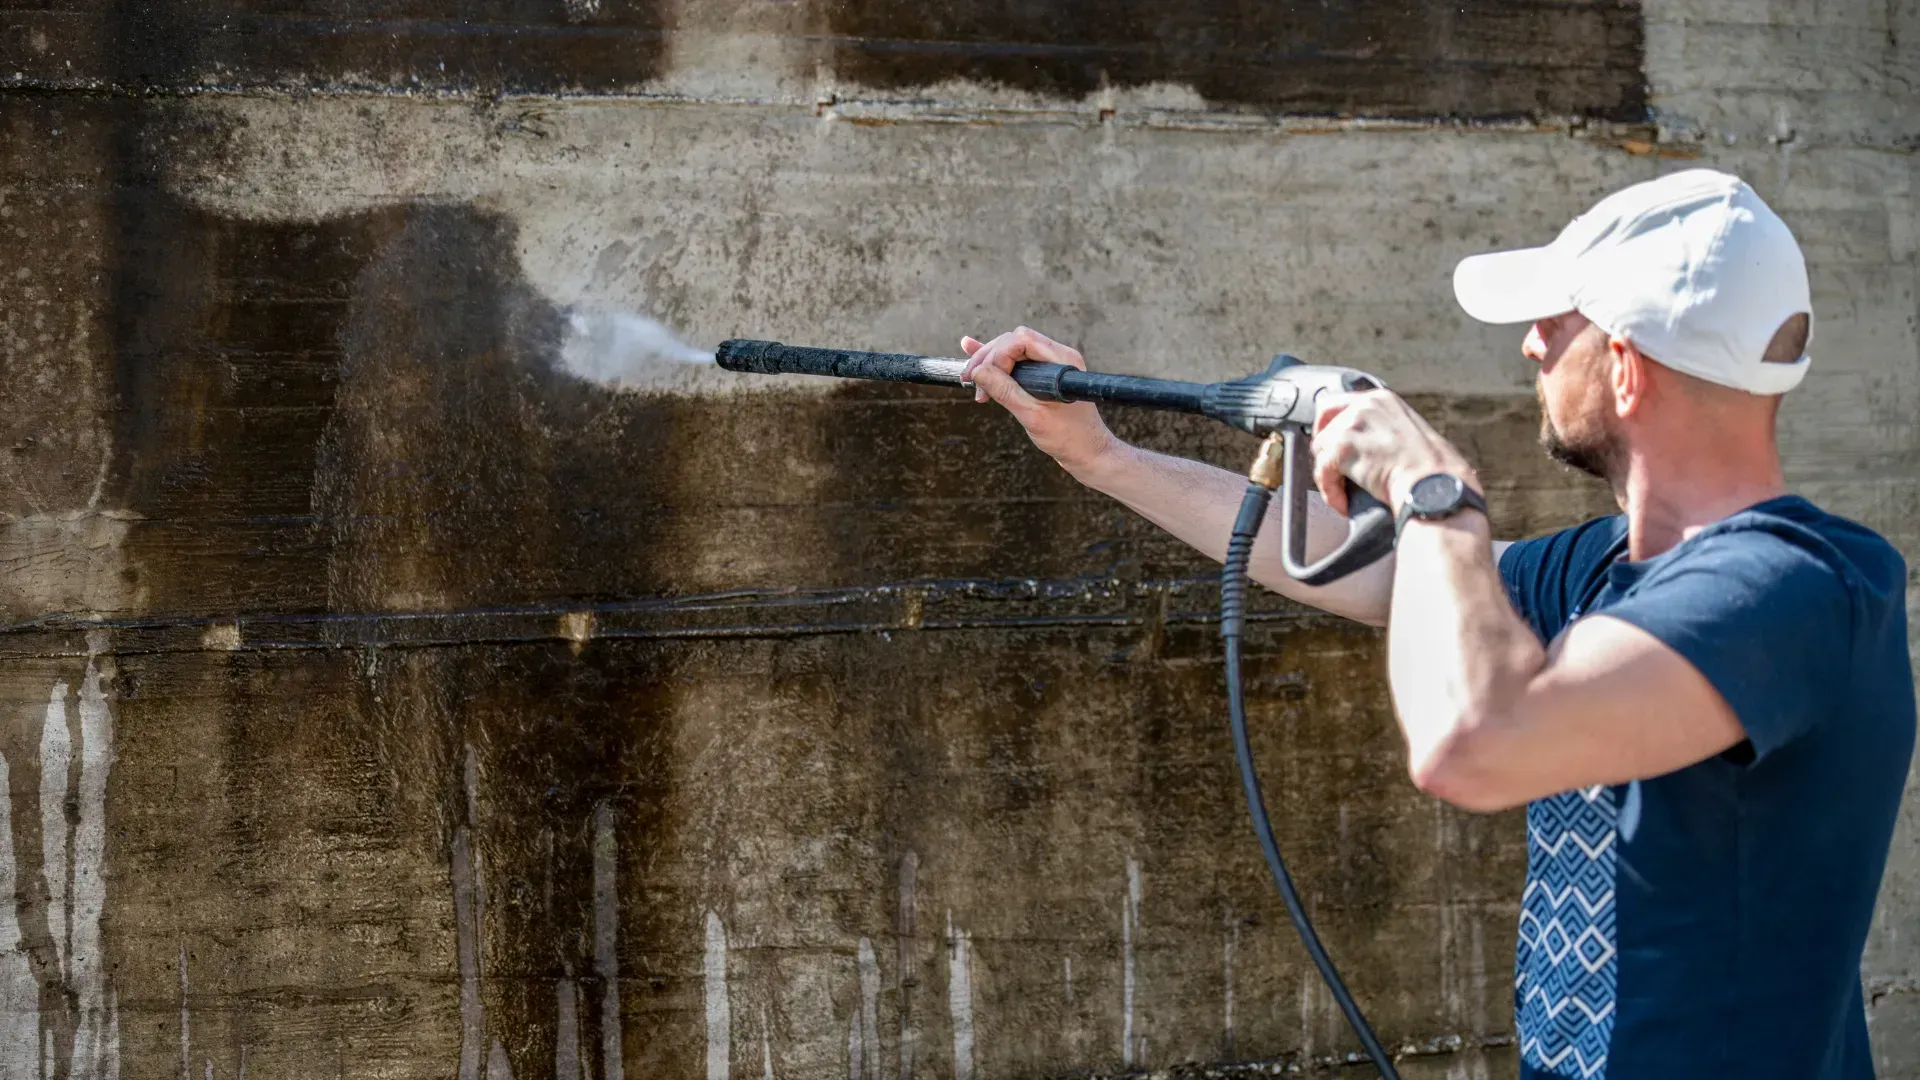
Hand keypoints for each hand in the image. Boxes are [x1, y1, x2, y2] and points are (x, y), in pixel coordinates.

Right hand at [959, 327, 1118, 476]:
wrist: (1088, 453)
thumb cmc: (1069, 437)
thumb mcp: (1033, 416)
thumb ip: (1005, 391)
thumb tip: (978, 372)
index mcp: (1061, 361)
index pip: (1020, 340)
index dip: (997, 355)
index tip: (983, 379)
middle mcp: (1057, 357)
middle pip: (1013, 342)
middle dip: (988, 358)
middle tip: (971, 381)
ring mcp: (1051, 365)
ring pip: (1012, 351)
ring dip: (990, 364)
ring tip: (973, 383)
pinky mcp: (1043, 376)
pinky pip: (1017, 362)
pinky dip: (996, 362)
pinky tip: (971, 349)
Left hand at [1310, 389, 1478, 515]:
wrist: (1432, 485)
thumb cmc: (1431, 470)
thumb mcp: (1410, 433)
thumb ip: (1384, 429)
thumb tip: (1368, 445)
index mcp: (1382, 399)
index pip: (1337, 403)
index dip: (1328, 425)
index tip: (1330, 443)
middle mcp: (1364, 406)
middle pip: (1324, 426)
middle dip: (1325, 450)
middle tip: (1331, 471)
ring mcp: (1351, 425)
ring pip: (1320, 451)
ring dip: (1330, 476)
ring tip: (1347, 495)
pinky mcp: (1342, 448)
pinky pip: (1322, 473)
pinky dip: (1331, 492)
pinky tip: (1344, 504)